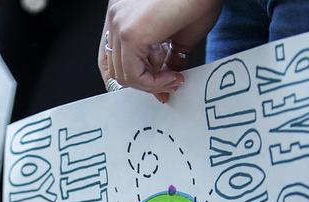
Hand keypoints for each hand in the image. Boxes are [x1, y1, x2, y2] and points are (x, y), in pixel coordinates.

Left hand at [98, 0, 222, 101]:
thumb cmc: (199, 0)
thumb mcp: (177, 36)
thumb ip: (166, 59)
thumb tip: (166, 81)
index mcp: (121, 13)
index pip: (109, 57)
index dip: (128, 77)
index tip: (149, 86)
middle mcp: (115, 16)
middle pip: (115, 68)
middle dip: (144, 83)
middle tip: (167, 85)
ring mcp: (119, 24)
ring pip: (123, 75)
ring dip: (151, 84)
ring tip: (173, 79)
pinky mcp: (130, 34)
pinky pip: (133, 75)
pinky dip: (153, 83)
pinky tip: (171, 77)